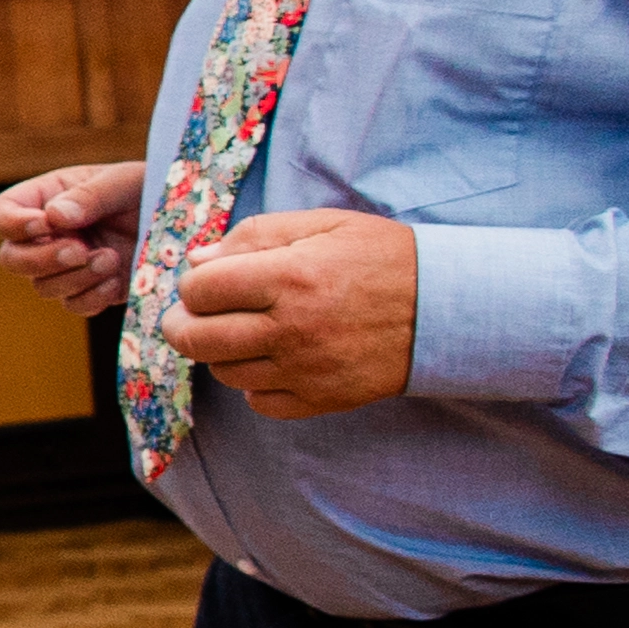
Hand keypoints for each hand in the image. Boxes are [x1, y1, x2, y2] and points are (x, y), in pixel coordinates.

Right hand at [0, 163, 144, 315]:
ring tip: (111, 259)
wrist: (185, 221)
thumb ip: (89, 196)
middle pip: (12, 259)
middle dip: (43, 259)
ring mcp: (67, 267)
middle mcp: (48, 236)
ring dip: (75, 277)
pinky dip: (92, 297)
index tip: (45, 224)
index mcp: (45, 199)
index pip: (1, 215)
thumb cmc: (151, 189)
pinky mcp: (90, 290)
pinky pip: (74, 305)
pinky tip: (117, 279)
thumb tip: (54, 219)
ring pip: (43, 287)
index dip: (13, 224)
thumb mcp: (123, 182)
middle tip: (80, 250)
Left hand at [166, 209, 416, 417]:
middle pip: (198, 340)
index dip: (193, 284)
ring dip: (221, 353)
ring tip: (240, 333)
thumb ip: (254, 236)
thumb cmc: (380, 256)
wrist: (446, 306)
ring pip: (225, 373)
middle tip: (189, 316)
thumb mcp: (322, 224)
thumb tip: (197, 261)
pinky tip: (270, 361)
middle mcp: (292, 328)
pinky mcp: (322, 399)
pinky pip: (260, 403)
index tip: (205, 281)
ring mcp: (306, 370)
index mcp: (289, 277)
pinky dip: (254, 385)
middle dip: (182, 325)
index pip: (200, 289)